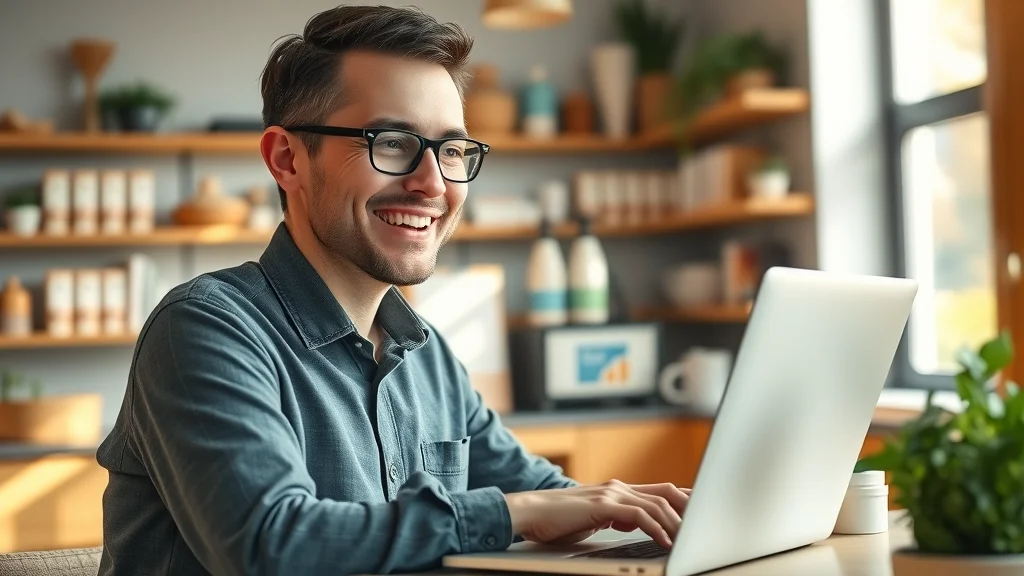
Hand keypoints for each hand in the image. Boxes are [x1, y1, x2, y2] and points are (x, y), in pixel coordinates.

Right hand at [504, 480, 691, 547]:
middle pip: (666, 492)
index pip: (660, 490)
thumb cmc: (559, 520)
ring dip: (676, 524)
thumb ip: (618, 517)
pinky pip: (639, 515)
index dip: (685, 499)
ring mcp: (611, 494)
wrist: (530, 512)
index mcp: (618, 491)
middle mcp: (618, 488)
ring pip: (657, 505)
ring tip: (689, 540)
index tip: (703, 510)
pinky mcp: (602, 505)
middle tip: (706, 524)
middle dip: (690, 508)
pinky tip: (664, 540)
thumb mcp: (596, 518)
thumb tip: (640, 525)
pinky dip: (656, 528)